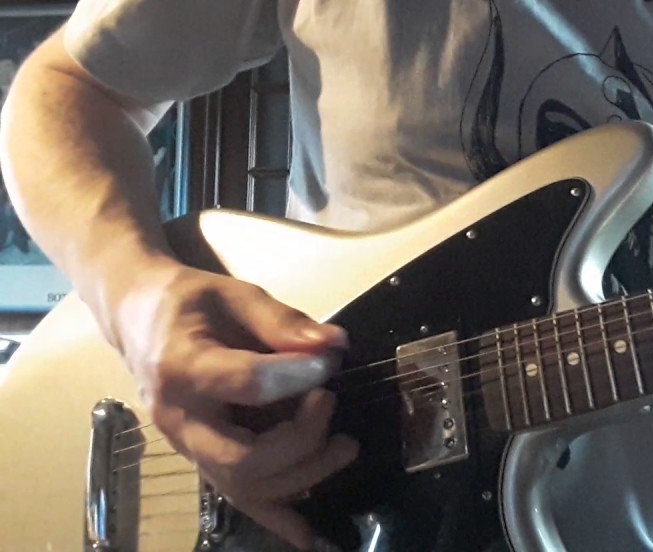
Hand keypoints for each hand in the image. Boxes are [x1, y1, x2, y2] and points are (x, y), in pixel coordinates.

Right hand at [114, 262, 356, 549]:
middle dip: (301, 441)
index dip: (295, 376)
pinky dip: (280, 520)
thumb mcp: (235, 294)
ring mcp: (188, 447)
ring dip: (304, 473)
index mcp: (183, 367)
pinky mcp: (202, 460)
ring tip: (344, 444)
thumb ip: (284, 322)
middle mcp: (180, 419)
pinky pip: (241, 500)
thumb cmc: (188, 302)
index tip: (329, 361)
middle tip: (330, 403)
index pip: (244, 384)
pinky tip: (313, 537)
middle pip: (242, 458)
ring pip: (244, 486)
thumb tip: (335, 346)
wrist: (138, 317)